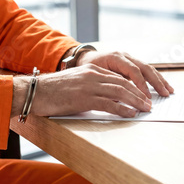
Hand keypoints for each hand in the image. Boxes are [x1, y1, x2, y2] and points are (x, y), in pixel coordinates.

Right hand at [13, 64, 153, 117]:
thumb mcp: (76, 83)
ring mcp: (89, 86)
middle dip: (139, 94)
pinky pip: (109, 103)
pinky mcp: (84, 98)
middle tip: (149, 103)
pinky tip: (131, 114)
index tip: (143, 94)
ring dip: (136, 101)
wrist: (34, 91)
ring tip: (145, 109)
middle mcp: (93, 75)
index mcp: (92, 70)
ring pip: (120, 92)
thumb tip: (108, 97)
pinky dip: (122, 109)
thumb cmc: (52, 90)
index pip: (118, 77)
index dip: (133, 86)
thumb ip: (91, 86)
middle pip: (123, 83)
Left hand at [77, 51, 173, 97]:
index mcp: (116, 57)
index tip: (146, 96)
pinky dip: (156, 79)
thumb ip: (109, 85)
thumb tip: (120, 100)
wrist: (85, 58)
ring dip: (160, 80)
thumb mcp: (96, 76)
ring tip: (169, 91)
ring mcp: (131, 59)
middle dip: (156, 82)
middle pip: (145, 68)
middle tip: (164, 94)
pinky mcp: (133, 64)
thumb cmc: (88, 68)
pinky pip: (147, 71)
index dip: (141, 84)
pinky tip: (164, 86)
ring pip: (149, 68)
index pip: (133, 70)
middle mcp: (126, 56)